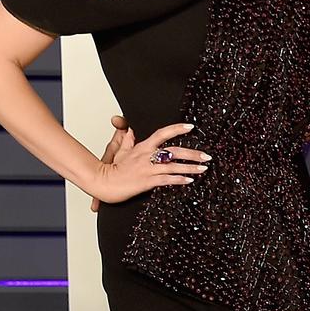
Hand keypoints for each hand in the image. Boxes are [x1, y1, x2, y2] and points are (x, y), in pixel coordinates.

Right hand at [85, 123, 210, 203]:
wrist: (102, 183)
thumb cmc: (111, 168)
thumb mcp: (120, 150)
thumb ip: (127, 139)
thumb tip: (129, 128)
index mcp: (143, 147)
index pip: (163, 133)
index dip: (177, 128)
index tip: (191, 127)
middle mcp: (147, 156)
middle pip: (174, 151)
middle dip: (193, 153)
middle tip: (207, 155)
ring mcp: (148, 169)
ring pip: (174, 166)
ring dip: (191, 168)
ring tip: (204, 168)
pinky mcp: (146, 182)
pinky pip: (166, 179)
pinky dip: (179, 179)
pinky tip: (189, 180)